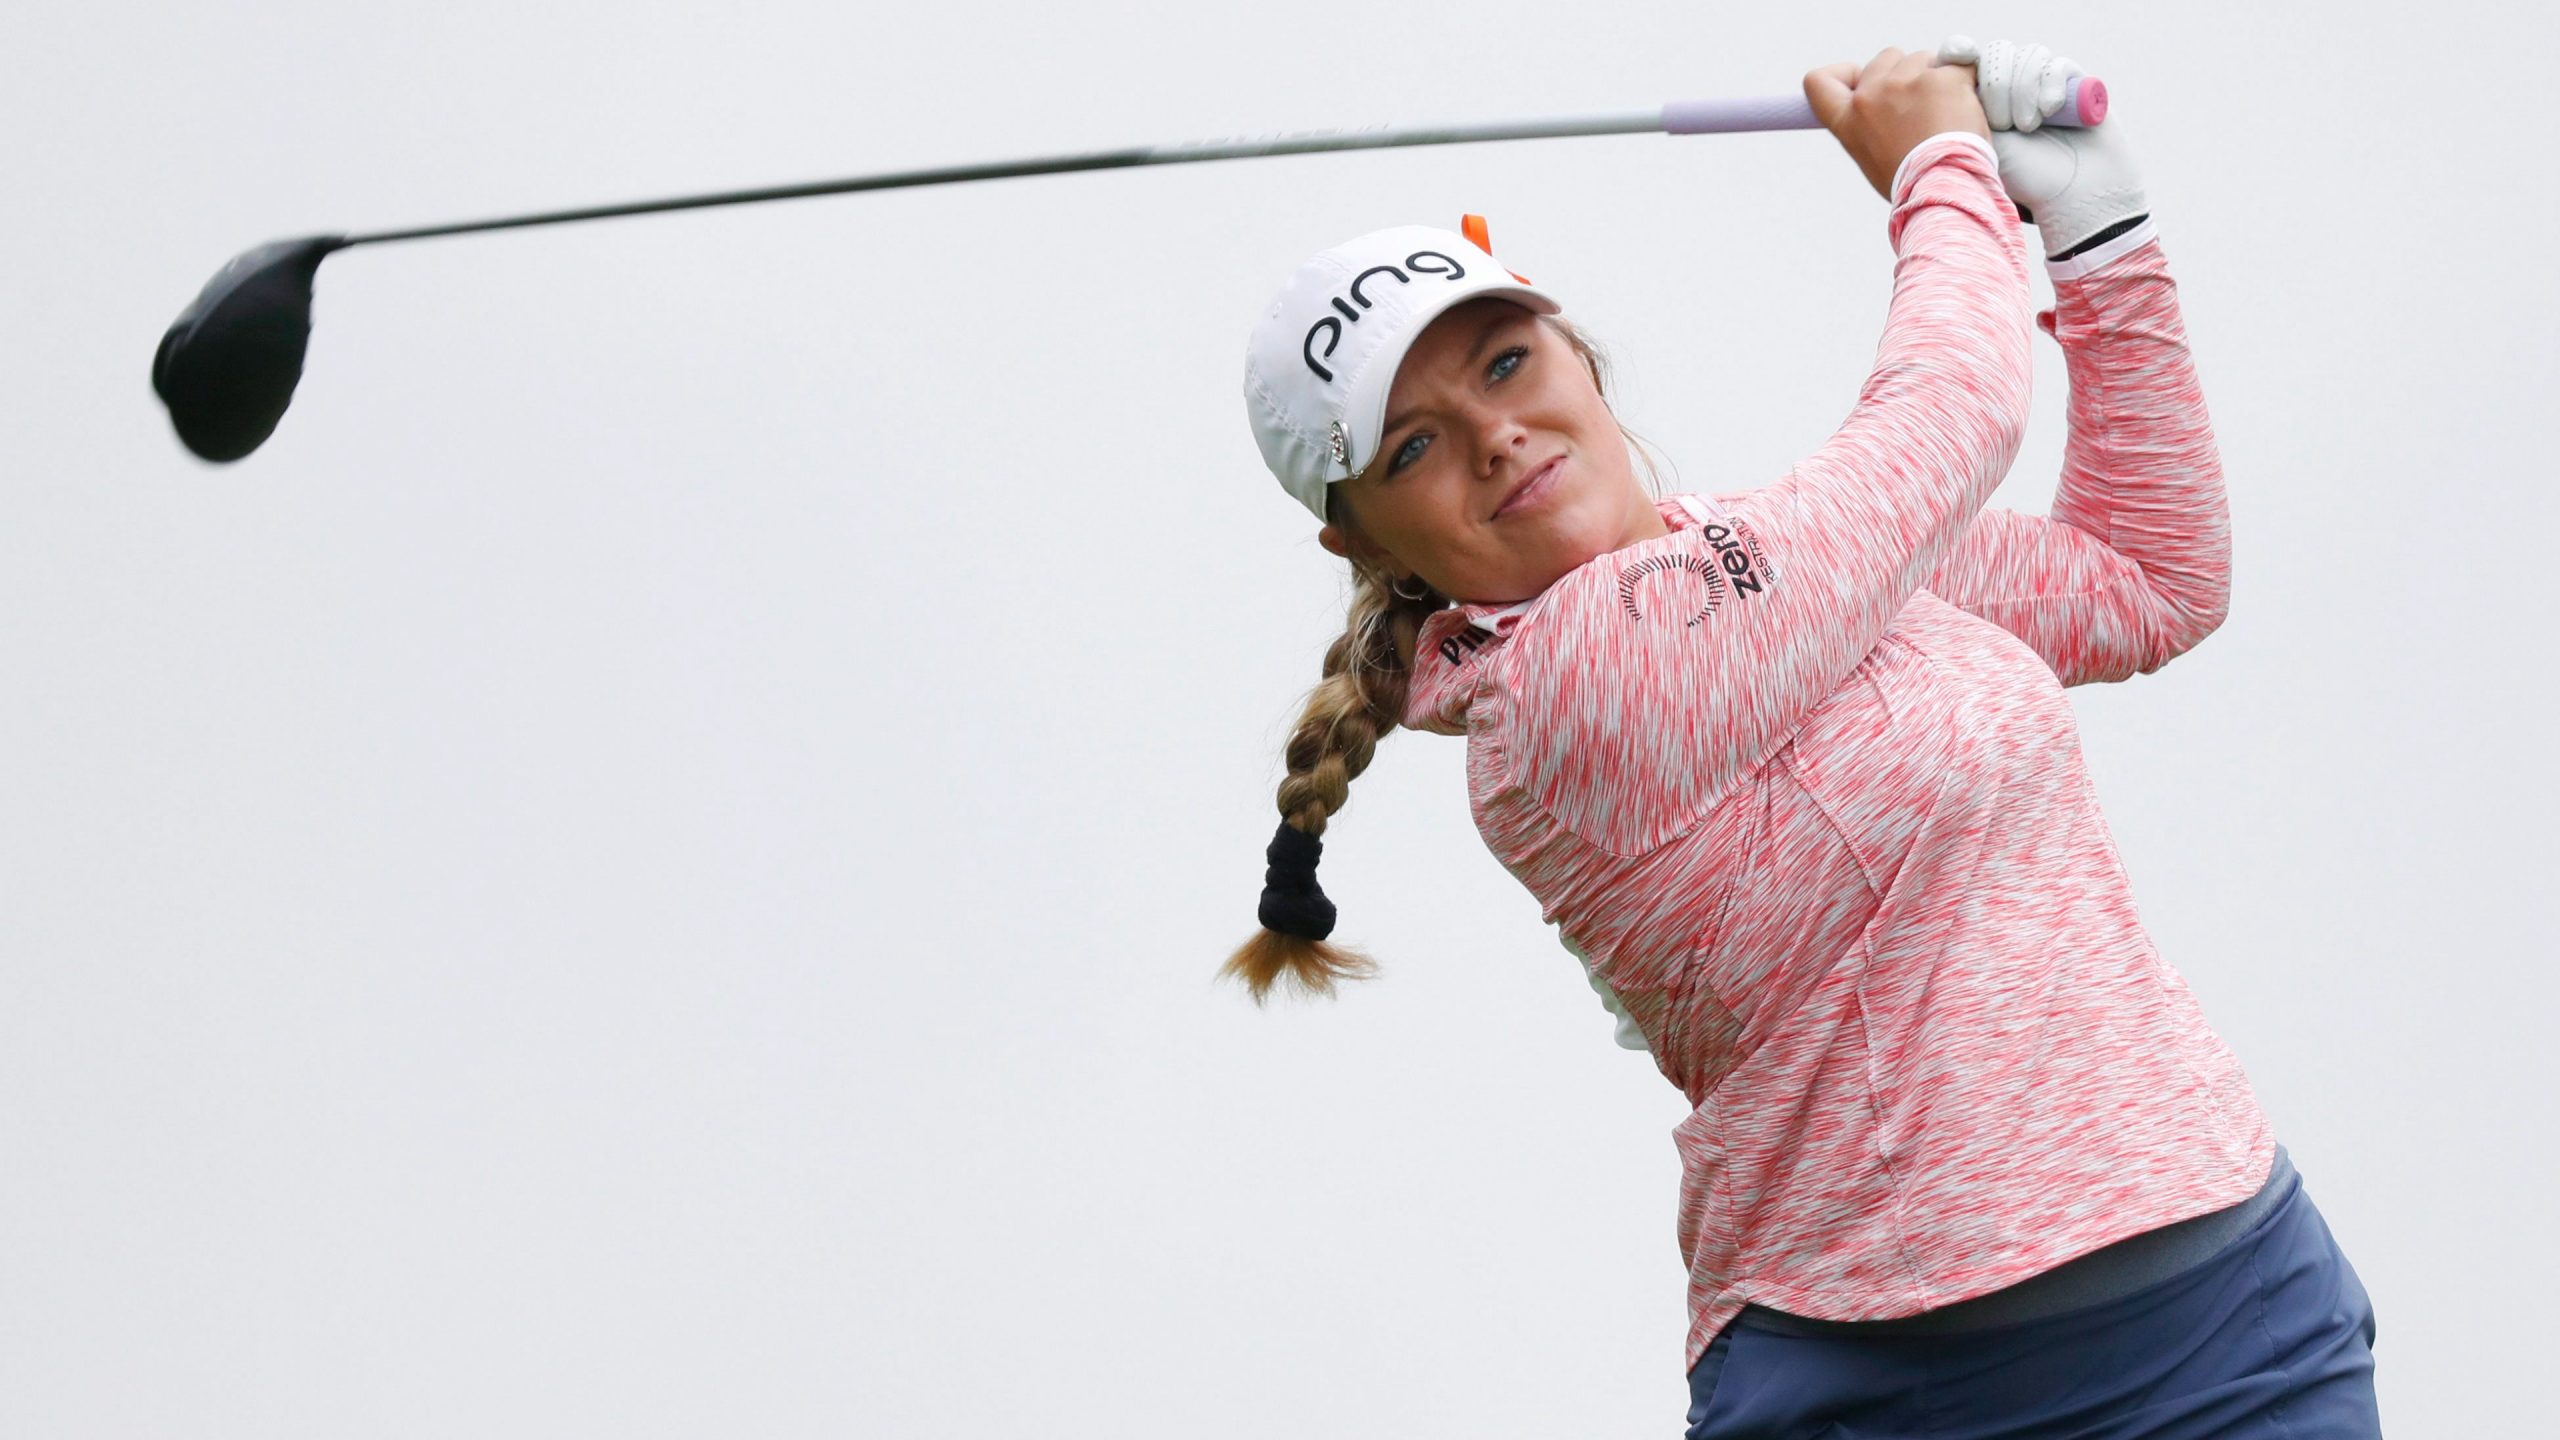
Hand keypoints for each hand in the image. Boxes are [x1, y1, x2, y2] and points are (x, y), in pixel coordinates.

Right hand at [1804, 47, 1991, 199]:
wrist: (1943, 188)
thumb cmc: (1910, 181)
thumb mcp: (1870, 157)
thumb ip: (1867, 124)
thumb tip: (1884, 104)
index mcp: (1847, 119)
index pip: (1818, 81)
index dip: (1842, 73)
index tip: (1860, 79)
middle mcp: (1872, 95)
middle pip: (1886, 58)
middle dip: (1905, 72)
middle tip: (1920, 107)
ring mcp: (1907, 82)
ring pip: (1924, 58)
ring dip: (1935, 77)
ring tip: (1945, 114)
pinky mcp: (1943, 78)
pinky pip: (1959, 64)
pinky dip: (1965, 80)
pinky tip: (1965, 106)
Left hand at [1937, 35, 2148, 255]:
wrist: (2074, 198)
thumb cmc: (2022, 182)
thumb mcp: (1980, 147)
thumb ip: (1961, 112)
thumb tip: (1945, 77)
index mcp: (1983, 104)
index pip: (1970, 63)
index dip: (1962, 56)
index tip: (1955, 58)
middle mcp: (2013, 93)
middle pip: (1997, 56)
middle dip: (1998, 84)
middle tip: (2003, 123)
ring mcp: (2044, 88)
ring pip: (2026, 57)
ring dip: (2023, 88)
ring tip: (2027, 126)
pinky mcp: (2075, 86)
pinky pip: (2057, 64)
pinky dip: (2050, 83)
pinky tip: (2048, 110)